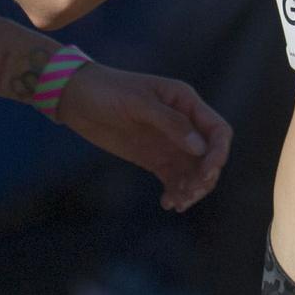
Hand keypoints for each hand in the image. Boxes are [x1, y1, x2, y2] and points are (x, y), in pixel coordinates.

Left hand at [53, 63, 230, 212]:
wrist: (76, 98)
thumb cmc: (107, 90)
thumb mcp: (137, 103)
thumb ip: (169, 122)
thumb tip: (200, 148)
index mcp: (185, 102)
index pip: (217, 130)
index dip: (218, 153)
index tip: (206, 173)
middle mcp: (183, 123)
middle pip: (209, 156)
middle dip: (205, 177)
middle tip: (189, 193)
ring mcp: (169, 142)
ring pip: (194, 172)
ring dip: (192, 189)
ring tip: (177, 202)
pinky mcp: (154, 158)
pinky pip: (174, 179)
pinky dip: (176, 192)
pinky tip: (168, 203)